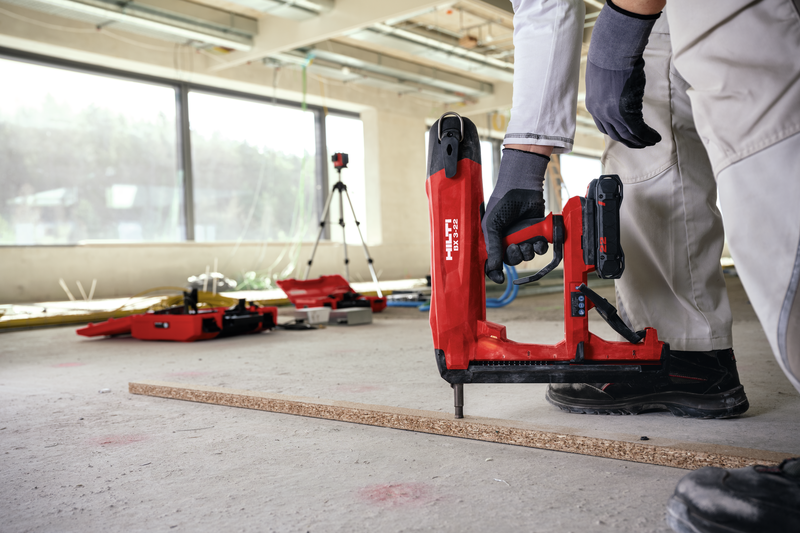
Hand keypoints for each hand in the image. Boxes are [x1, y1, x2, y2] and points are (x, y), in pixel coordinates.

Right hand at [481, 148, 548, 283]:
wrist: (521, 188)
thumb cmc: (501, 204)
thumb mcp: (491, 226)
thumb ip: (492, 247)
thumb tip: (494, 268)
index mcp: (495, 239)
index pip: (493, 261)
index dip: (495, 271)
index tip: (500, 278)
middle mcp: (509, 240)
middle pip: (512, 260)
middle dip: (515, 256)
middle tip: (515, 247)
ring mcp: (523, 237)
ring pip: (527, 256)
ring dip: (528, 251)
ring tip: (527, 241)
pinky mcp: (537, 233)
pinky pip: (539, 248)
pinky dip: (540, 247)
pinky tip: (537, 240)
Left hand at [585, 0, 661, 148]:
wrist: (612, 51)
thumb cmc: (610, 56)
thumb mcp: (604, 76)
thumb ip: (609, 88)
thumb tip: (619, 86)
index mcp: (593, 105)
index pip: (604, 127)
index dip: (617, 133)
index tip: (626, 135)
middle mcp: (600, 113)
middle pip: (616, 134)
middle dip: (629, 141)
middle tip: (641, 144)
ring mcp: (612, 114)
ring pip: (628, 134)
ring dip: (641, 140)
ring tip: (652, 141)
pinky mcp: (625, 112)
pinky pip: (638, 130)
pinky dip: (648, 135)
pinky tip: (656, 137)